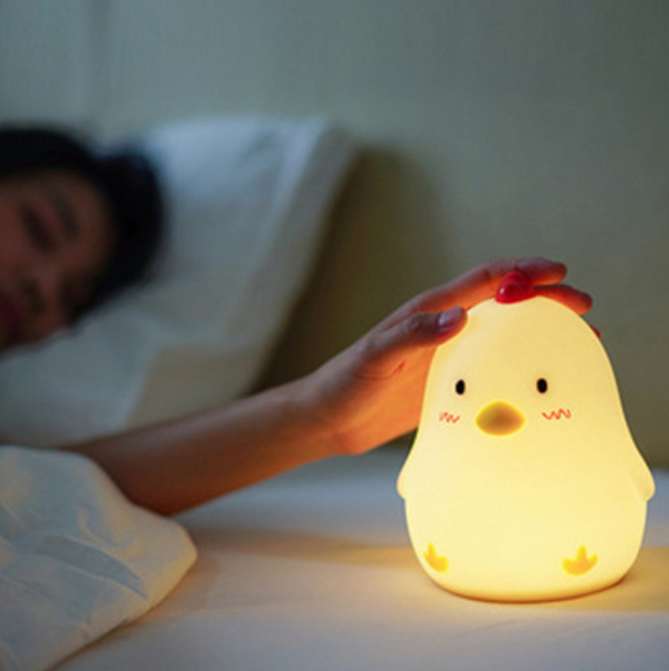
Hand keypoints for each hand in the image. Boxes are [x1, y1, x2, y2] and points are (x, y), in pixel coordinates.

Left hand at [301, 257, 591, 456]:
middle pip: (503, 304)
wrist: (330, 419)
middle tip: (583, 307)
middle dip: (545, 299)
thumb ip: (413, 335)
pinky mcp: (447, 384)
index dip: (523, 272)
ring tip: (577, 341)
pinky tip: (537, 379)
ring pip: (503, 335)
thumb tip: (461, 315)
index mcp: (428, 313)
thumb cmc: (345, 383)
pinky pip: (491, 368)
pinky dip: (518, 366)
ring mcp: (447, 355)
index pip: (485, 282)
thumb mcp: (375, 357)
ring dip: (538, 332)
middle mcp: (443, 328)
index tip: (559, 272)